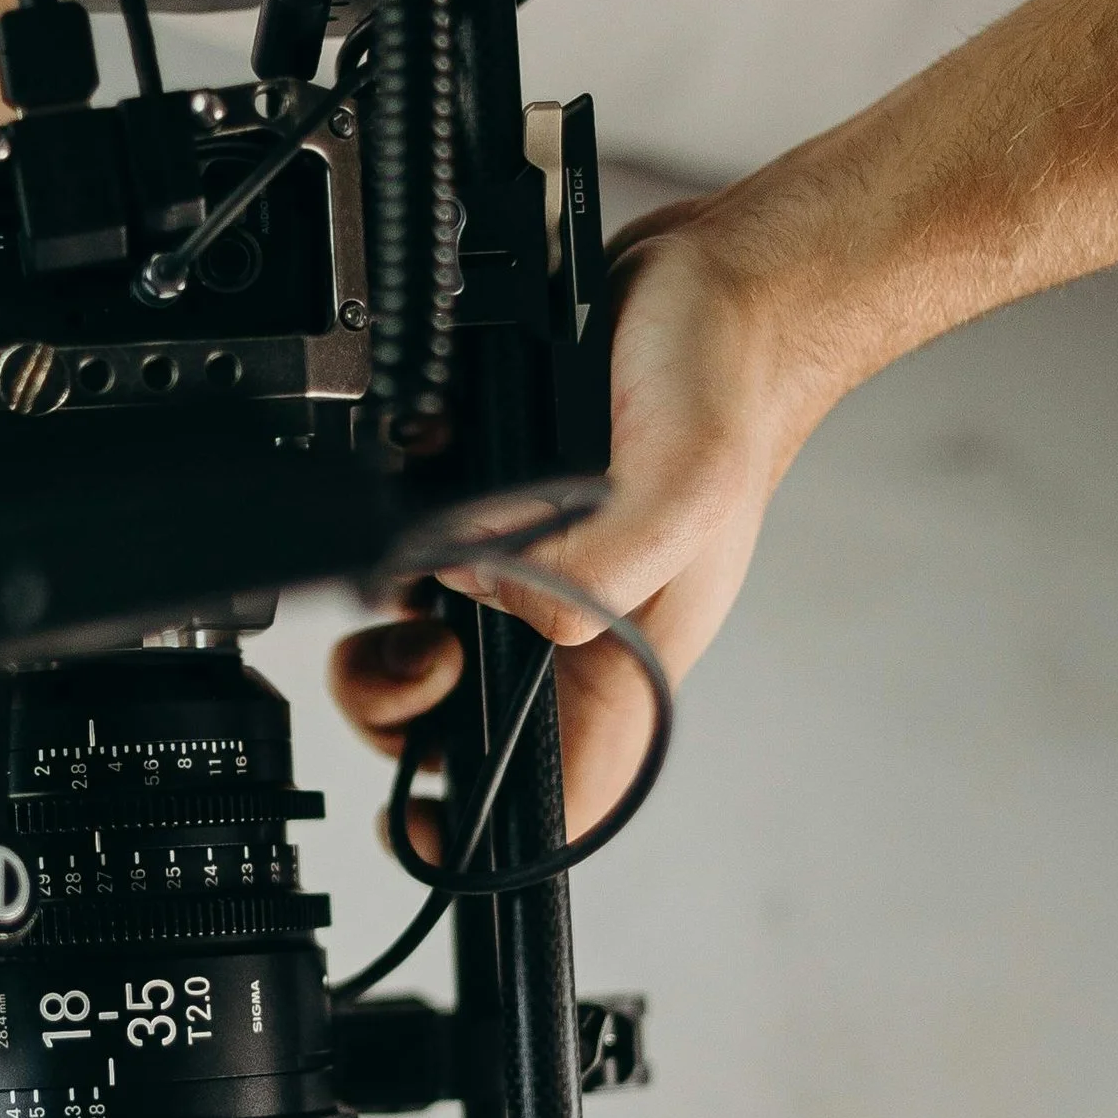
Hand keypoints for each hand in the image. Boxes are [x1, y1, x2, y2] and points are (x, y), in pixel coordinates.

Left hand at [329, 205, 837, 836]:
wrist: (717, 288)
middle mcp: (572, 631)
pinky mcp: (493, 516)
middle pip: (456, 727)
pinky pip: (414, 557)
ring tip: (404, 571)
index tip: (413, 820)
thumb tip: (481, 593)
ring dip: (388, 624)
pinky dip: (391, 539)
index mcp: (626, 665)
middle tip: (411, 645)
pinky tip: (412, 496)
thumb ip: (590, 569)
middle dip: (403, 706)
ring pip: (423, 647)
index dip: (478, 829)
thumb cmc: (730, 397)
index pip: (558, 790)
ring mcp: (529, 575)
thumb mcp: (681, 496)